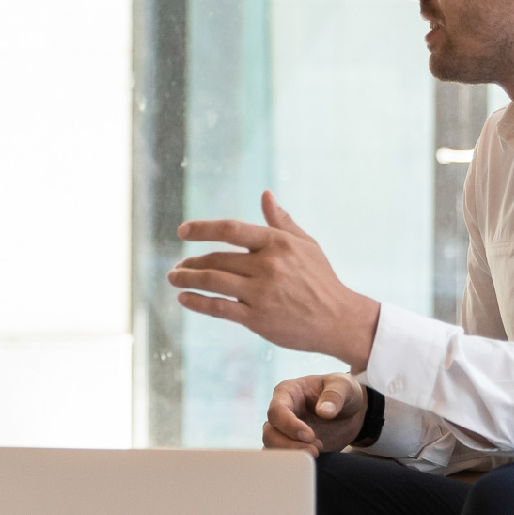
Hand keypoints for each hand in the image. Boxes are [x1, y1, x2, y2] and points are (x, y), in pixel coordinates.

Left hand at [169, 191, 380, 368]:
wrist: (338, 319)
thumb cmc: (321, 279)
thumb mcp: (306, 244)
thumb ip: (281, 221)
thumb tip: (266, 195)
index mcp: (277, 243)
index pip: (231, 229)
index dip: (203, 228)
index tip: (183, 231)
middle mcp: (267, 265)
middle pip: (217, 259)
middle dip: (192, 262)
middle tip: (178, 266)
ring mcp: (261, 293)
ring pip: (213, 282)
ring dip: (188, 279)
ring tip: (174, 278)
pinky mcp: (258, 318)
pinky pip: (219, 308)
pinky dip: (197, 302)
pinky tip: (184, 298)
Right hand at [263, 373, 367, 455]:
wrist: (351, 411)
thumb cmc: (342, 391)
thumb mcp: (343, 385)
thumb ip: (334, 395)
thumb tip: (324, 411)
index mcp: (287, 392)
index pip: (277, 411)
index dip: (289, 425)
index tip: (310, 435)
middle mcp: (281, 413)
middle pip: (270, 433)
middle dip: (290, 446)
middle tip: (315, 450)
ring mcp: (284, 431)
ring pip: (273, 448)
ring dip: (293, 455)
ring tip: (317, 452)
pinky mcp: (292, 447)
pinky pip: (284, 459)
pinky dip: (295, 463)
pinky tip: (314, 460)